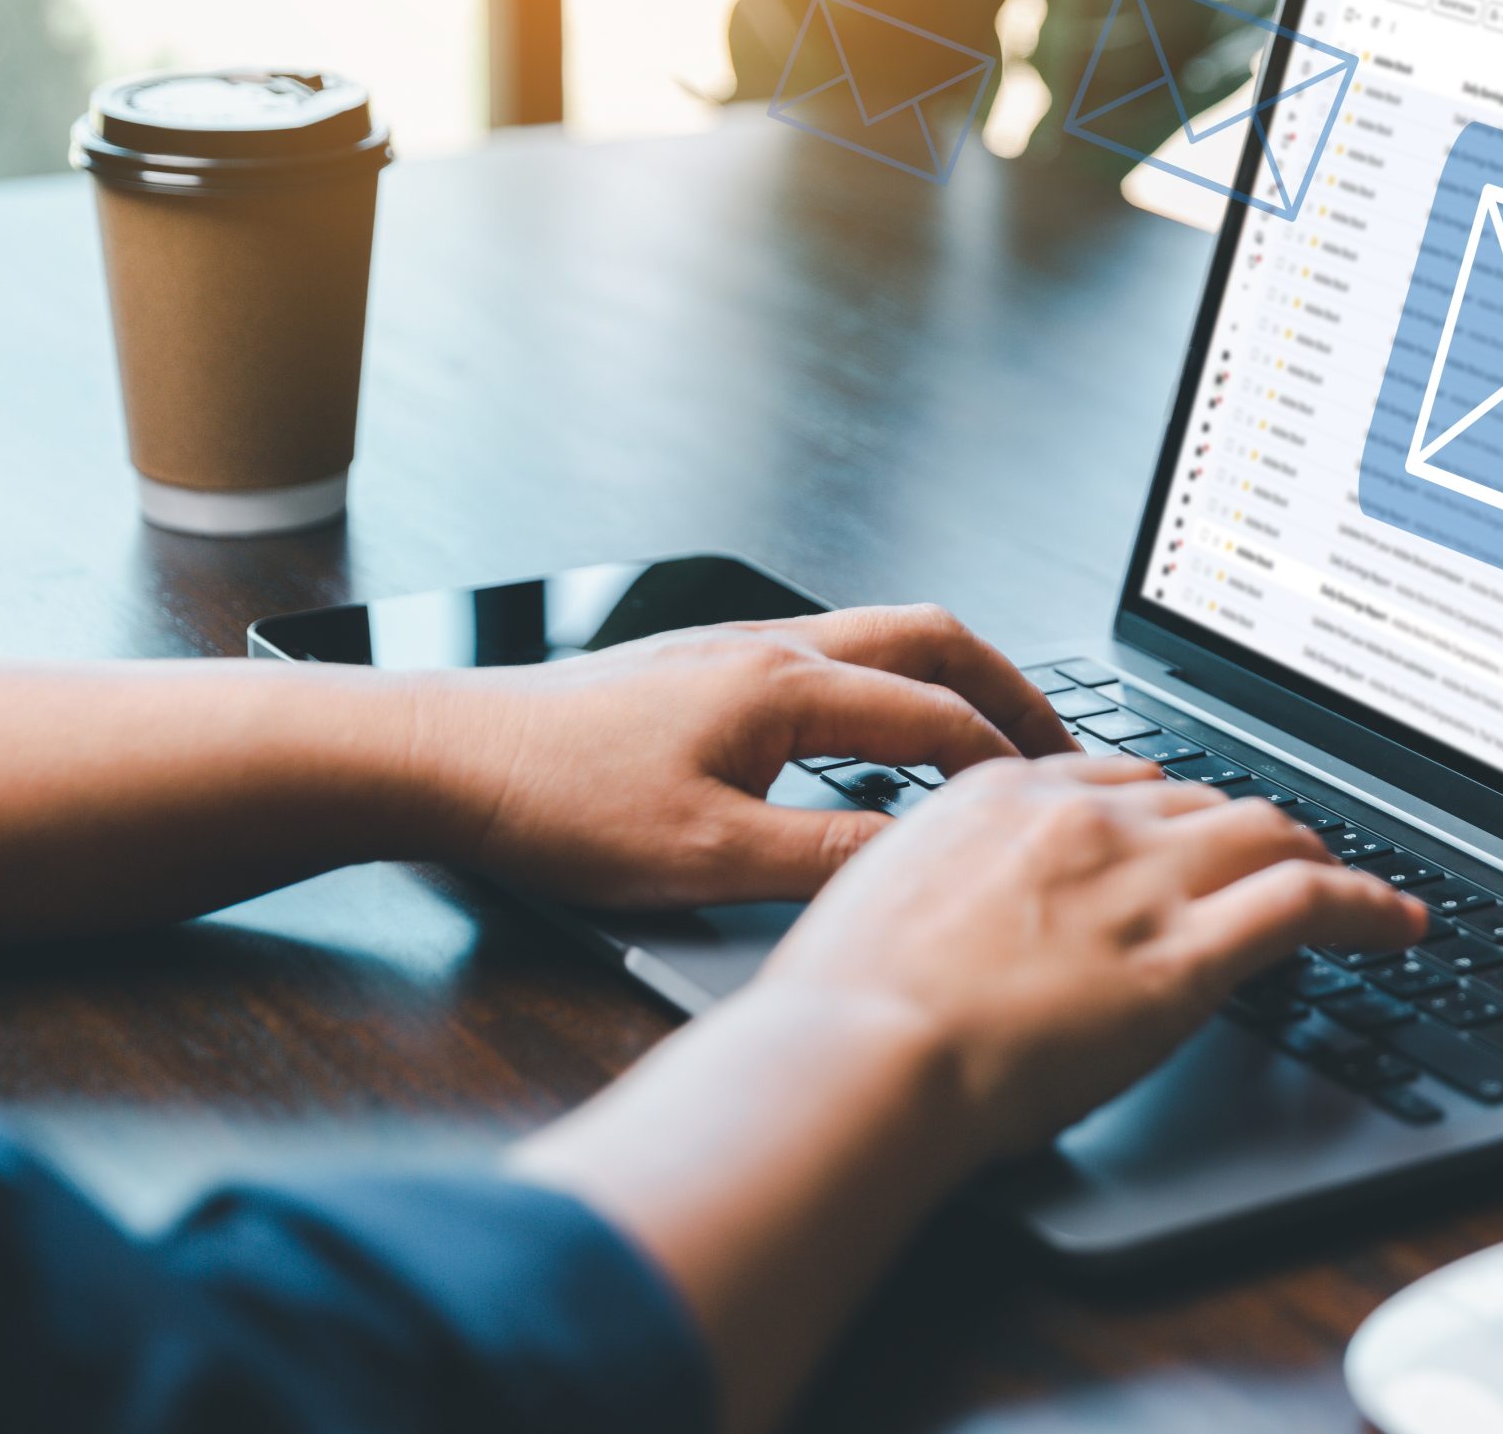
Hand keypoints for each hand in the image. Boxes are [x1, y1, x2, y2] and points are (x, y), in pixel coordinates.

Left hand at [421, 604, 1075, 908]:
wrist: (444, 754)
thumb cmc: (555, 801)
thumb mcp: (706, 857)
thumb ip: (829, 858)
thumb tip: (925, 864)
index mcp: (786, 687)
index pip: (939, 717)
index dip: (1009, 763)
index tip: (1057, 802)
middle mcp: (772, 646)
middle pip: (931, 639)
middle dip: (1008, 689)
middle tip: (1057, 744)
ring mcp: (735, 648)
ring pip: (880, 638)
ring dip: (949, 680)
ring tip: (985, 738)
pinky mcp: (703, 666)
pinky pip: (832, 655)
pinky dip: (889, 687)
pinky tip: (874, 740)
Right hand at [754, 752, 1431, 1156]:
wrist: (857, 1053)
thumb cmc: (844, 1005)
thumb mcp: (877, 895)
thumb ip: (942, 878)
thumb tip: (967, 907)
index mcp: (1002, 792)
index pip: (1118, 780)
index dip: (1166, 809)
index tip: (1186, 833)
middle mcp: (1085, 819)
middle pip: (1200, 801)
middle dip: (1245, 829)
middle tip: (1275, 861)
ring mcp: (1142, 881)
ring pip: (1268, 832)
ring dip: (1314, 855)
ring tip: (1348, 886)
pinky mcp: (1187, 955)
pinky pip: (1311, 901)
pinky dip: (1370, 906)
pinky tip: (1399, 925)